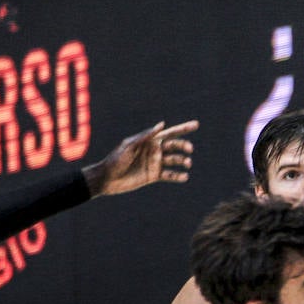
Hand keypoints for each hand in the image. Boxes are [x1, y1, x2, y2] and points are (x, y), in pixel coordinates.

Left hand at [83, 120, 198, 195]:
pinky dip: (177, 176)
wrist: (107, 179)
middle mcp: (154, 150)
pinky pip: (169, 175)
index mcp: (149, 140)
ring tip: (187, 164)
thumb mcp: (129, 146)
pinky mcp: (154, 176)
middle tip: (190, 149)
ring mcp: (155, 163)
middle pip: (175, 146)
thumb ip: (145, 136)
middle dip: (184, 146)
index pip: (169, 133)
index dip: (183, 128)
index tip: (196, 125)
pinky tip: (184, 177)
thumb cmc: (115, 159)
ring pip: (174, 160)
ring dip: (182, 161)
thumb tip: (162, 125)